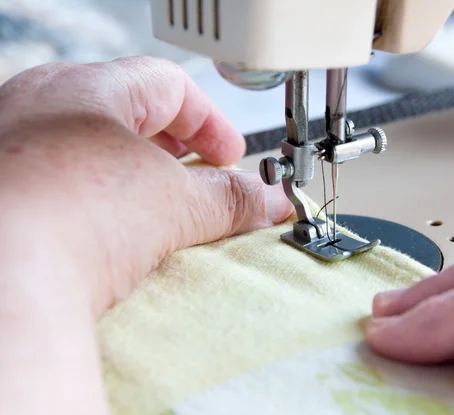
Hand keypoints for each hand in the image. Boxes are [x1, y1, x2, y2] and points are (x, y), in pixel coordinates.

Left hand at [0, 56, 291, 413]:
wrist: (0, 281)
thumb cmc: (69, 220)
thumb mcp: (175, 206)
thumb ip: (231, 198)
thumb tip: (270, 200)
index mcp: (86, 88)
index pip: (169, 86)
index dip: (211, 122)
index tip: (231, 156)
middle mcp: (37, 105)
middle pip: (125, 110)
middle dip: (173, 145)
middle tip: (201, 177)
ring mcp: (10, 146)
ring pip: (87, 144)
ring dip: (131, 172)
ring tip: (159, 208)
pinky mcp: (0, 189)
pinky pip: (55, 178)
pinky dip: (93, 196)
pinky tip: (107, 229)